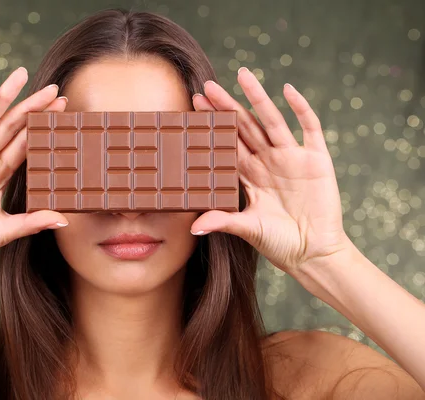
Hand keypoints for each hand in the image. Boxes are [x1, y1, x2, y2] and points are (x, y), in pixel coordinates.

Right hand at [0, 67, 68, 273]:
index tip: (62, 111)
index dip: (42, 126)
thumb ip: (32, 221)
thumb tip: (64, 220)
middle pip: (10, 126)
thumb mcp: (6, 231)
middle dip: (31, 107)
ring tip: (21, 76)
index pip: (25, 143)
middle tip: (53, 88)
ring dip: (3, 98)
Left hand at [190, 67, 351, 275]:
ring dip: (258, 98)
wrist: (314, 253)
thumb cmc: (280, 243)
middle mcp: (268, 161)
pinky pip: (309, 128)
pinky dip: (300, 109)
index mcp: (250, 175)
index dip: (212, 126)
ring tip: (242, 75)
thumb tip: (193, 228)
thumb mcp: (249, 229)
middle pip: (245, 127)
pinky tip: (287, 90)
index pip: (227, 144)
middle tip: (207, 86)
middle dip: (226, 106)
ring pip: (272, 120)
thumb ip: (223, 222)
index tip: (194, 107)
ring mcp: (292, 158)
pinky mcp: (316, 160)